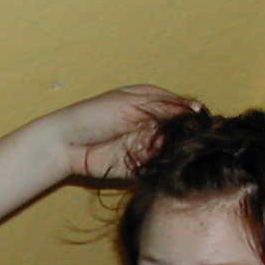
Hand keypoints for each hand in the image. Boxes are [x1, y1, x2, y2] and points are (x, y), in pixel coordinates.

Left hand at [48, 85, 197, 180]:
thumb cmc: (95, 115)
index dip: (191, 114)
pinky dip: (160, 162)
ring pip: (173, 147)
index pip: (183, 106)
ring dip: (169, 148)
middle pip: (181, 129)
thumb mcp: (131, 104)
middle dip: (181, 133)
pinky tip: (153, 158)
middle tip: (170, 133)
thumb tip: (196, 109)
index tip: (197, 119)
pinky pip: (160, 164)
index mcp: (153, 100)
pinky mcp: (142, 164)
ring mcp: (149, 143)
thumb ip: (164, 107)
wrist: (68, 144)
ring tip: (156, 144)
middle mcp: (154, 122)